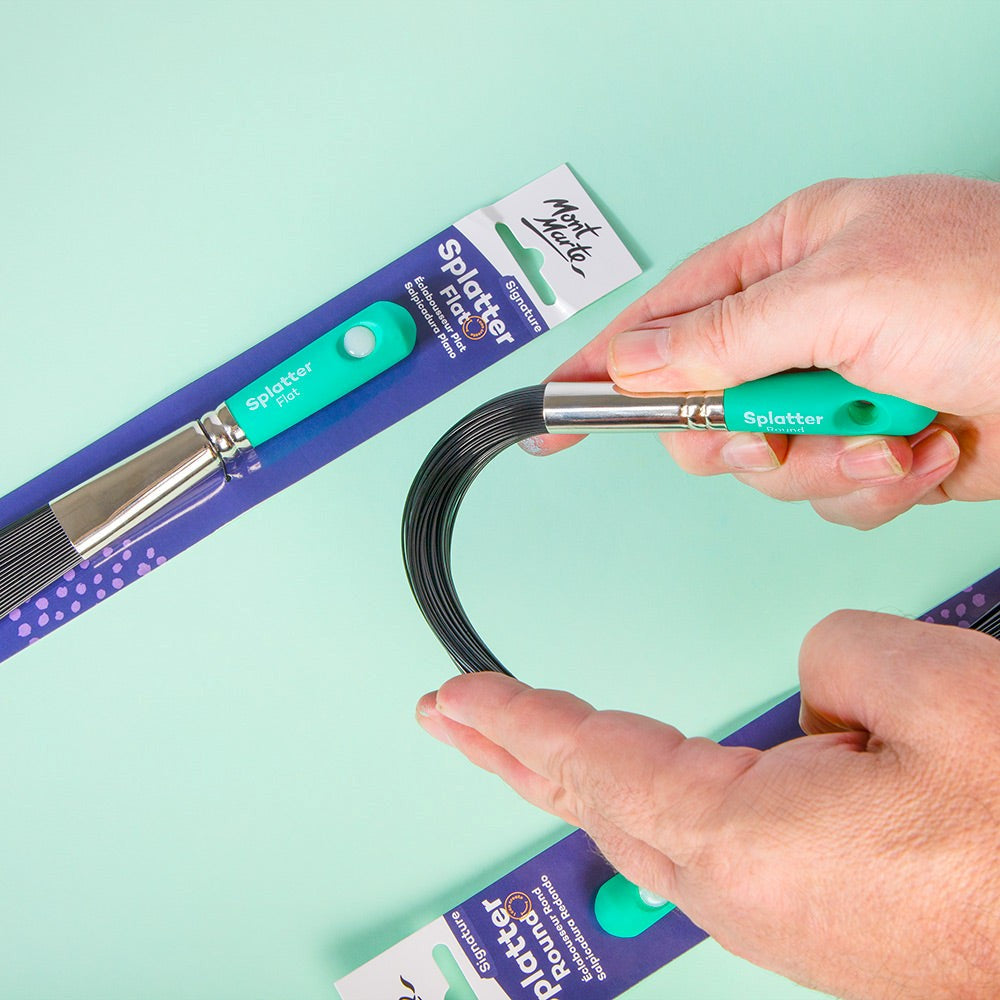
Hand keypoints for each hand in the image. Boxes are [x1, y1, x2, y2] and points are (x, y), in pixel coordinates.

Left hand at [416, 612, 999, 999]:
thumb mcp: (935, 692)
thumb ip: (834, 656)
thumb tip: (815, 701)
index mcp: (744, 842)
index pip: (590, 759)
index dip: (515, 717)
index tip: (456, 694)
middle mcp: (742, 895)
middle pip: (593, 800)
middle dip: (514, 748)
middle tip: (453, 714)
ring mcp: (778, 917)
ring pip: (648, 819)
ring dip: (586, 765)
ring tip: (530, 731)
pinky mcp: (817, 917)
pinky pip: (710, 834)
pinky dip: (659, 789)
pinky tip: (658, 775)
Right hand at [526, 175, 999, 528]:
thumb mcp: (840, 295)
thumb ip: (721, 338)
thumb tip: (631, 362)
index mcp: (787, 258)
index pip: (664, 316)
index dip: (603, 367)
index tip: (555, 409)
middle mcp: (806, 328)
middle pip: (704, 408)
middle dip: (739, 433)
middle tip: (770, 426)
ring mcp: (841, 391)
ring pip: (768, 465)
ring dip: (827, 460)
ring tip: (888, 426)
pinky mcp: (879, 446)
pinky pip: (831, 494)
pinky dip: (876, 483)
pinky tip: (925, 447)